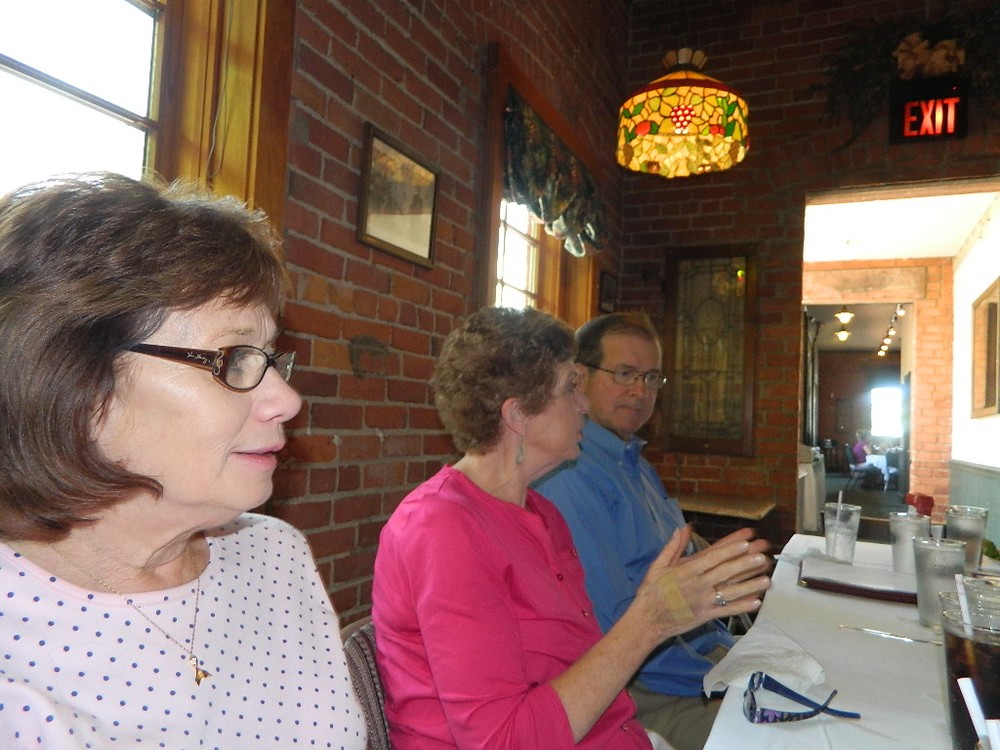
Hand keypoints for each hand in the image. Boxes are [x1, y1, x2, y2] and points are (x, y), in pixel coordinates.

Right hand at [631, 527, 769, 640]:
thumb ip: (672, 547)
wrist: (647, 620)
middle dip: (745, 564)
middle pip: (725, 572)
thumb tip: (682, 528)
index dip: (730, 549)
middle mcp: (698, 585)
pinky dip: (742, 607)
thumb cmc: (651, 591)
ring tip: (766, 579)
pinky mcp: (706, 615)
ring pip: (730, 592)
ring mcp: (704, 601)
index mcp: (687, 570)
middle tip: (762, 556)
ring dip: (749, 585)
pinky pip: (727, 610)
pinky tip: (756, 602)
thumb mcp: (657, 565)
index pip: (712, 557)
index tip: (745, 541)